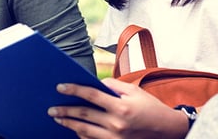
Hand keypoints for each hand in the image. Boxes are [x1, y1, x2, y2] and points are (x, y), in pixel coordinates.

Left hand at [49, 78, 187, 138]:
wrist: (165, 129)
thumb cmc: (150, 107)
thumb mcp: (134, 91)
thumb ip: (114, 86)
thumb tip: (95, 83)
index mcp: (121, 106)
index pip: (91, 95)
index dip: (74, 90)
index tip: (60, 87)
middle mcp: (116, 123)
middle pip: (84, 114)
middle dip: (65, 110)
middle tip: (52, 108)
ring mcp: (114, 138)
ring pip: (84, 130)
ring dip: (69, 124)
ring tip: (58, 118)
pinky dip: (81, 135)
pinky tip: (74, 129)